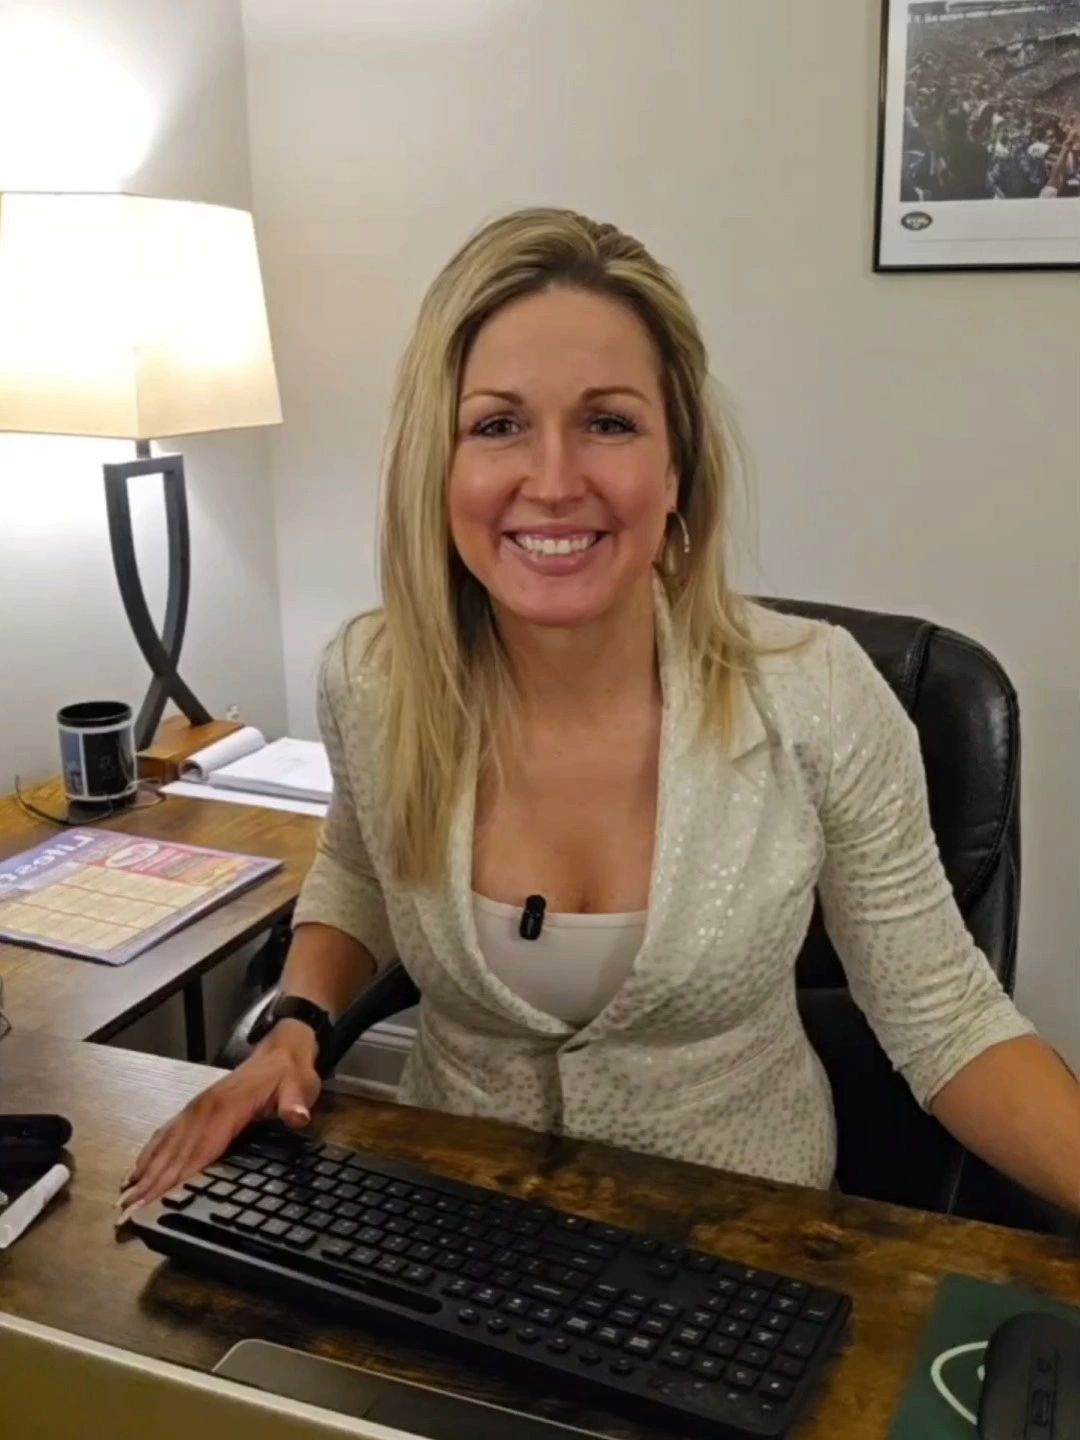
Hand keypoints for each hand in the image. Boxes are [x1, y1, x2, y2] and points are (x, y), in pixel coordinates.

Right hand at [117, 1021, 321, 1222]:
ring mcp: (197, 1108)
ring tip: (123, 1200)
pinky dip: (150, 1153)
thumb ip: (296, 1103)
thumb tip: (296, 1116)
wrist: (283, 1050)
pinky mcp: (196, 1108)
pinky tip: (137, 1170)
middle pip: (173, 1154)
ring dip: (144, 1174)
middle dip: (149, 1186)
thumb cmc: (289, 1073)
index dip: (173, 1180)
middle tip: (126, 1215)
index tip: (152, 1204)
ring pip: (165, 1146)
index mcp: (226, 1109)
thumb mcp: (300, 1086)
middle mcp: (204, 1109)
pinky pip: (167, 1133)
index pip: (196, 1153)